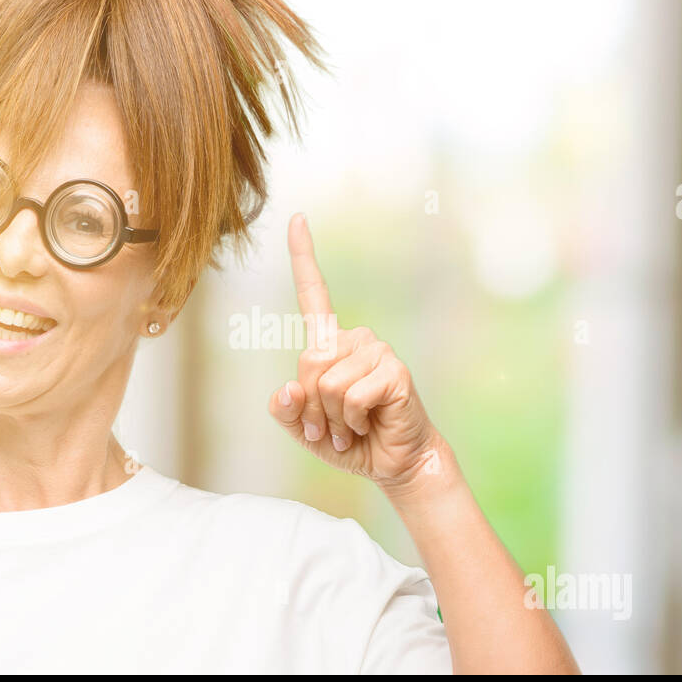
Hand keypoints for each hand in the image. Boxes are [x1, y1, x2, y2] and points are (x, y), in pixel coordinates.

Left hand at [268, 213, 445, 493]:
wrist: (392, 464)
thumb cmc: (349, 440)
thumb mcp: (304, 428)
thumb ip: (286, 410)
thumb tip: (287, 389)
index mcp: (330, 344)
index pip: (314, 295)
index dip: (303, 257)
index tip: (298, 217)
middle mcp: (354, 339)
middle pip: (309, 361)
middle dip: (312, 405)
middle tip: (331, 425)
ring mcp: (377, 351)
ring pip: (328, 382)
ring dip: (333, 416)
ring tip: (352, 425)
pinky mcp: (394, 370)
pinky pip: (351, 395)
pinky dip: (352, 420)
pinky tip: (369, 422)